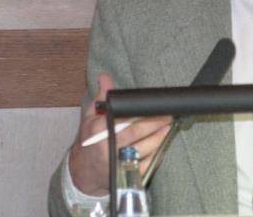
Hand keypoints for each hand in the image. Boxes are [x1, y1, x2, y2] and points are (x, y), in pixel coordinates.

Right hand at [68, 73, 171, 196]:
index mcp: (98, 131)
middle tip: (168, 115)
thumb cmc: (88, 142)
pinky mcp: (127, 175)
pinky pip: (147, 164)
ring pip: (145, 148)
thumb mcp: (90, 117)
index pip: (123, 119)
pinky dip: (156, 154)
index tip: (154, 106)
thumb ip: (100, 97)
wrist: (84, 172)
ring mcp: (118, 163)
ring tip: (168, 127)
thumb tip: (105, 77)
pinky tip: (161, 144)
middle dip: (155, 123)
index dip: (142, 114)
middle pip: (137, 132)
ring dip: (159, 137)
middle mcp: (108, 147)